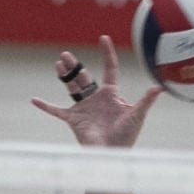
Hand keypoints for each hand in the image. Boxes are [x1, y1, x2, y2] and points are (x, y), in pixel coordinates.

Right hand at [32, 34, 160, 147]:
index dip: (107, 54)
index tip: (103, 38)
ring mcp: (83, 108)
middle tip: (66, 55)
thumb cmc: (127, 137)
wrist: (112, 155)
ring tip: (59, 63)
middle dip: (74, 66)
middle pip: (84, 76)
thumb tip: (159, 87)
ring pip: (71, 87)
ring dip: (64, 75)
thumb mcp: (137, 116)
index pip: (109, 69)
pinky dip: (46, 107)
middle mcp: (96, 99)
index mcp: (111, 94)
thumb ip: (146, 101)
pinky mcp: (74, 120)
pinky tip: (34, 100)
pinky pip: (57, 111)